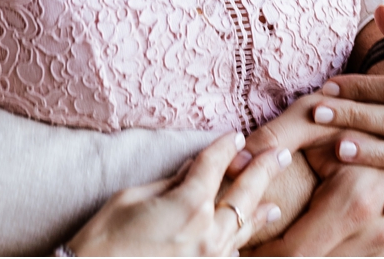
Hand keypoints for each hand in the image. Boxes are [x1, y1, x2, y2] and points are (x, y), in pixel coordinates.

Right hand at [69, 132, 291, 255]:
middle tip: (279, 156)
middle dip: (262, 171)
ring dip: (260, 213)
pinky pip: (230, 256)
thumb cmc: (104, 239)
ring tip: (274, 203)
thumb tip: (192, 170)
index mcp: (189, 204)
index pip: (214, 165)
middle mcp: (208, 233)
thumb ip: (169, 183)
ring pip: (243, 231)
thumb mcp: (132, 198)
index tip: (235, 137)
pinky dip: (239, 244)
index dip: (225, 147)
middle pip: (243, 195)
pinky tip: (245, 239)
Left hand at [237, 99, 383, 255]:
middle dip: (275, 256)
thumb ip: (270, 140)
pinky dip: (322, 253)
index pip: (294, 253)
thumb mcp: (311, 116)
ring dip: (301, 255)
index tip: (238, 245)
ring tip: (273, 239)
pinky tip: (302, 238)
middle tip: (248, 244)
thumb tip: (233, 166)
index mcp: (354, 202)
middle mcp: (377, 231)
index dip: (260, 253)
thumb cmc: (356, 114)